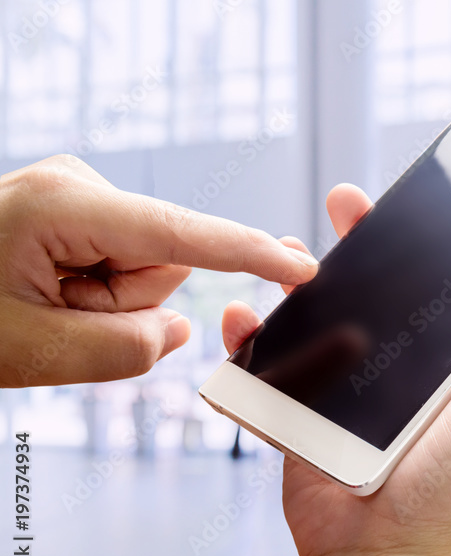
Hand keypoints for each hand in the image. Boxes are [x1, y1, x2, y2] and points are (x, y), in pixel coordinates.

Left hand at [0, 155, 318, 386]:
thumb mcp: (30, 354)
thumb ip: (123, 352)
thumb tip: (180, 327)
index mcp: (63, 207)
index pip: (178, 235)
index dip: (245, 253)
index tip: (300, 267)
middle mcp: (78, 186)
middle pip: (161, 263)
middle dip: (126, 304)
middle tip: (61, 318)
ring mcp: (78, 194)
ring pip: (143, 268)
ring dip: (107, 301)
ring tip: (47, 305)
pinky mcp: (79, 209)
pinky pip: (123, 262)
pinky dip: (98, 291)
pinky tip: (50, 292)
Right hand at [221, 184, 450, 555]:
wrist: (389, 555)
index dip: (440, 230)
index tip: (427, 187)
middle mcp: (408, 363)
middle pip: (381, 284)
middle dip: (362, 239)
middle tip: (347, 201)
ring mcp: (352, 385)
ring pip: (319, 313)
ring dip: (297, 278)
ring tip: (285, 253)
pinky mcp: (304, 410)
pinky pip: (268, 363)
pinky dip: (247, 338)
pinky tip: (240, 317)